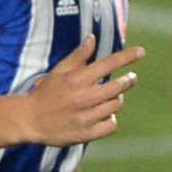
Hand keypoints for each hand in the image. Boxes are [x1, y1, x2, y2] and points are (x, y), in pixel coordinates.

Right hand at [16, 37, 143, 146]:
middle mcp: (83, 98)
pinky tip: (105, 115)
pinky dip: (111, 119)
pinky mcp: (86, 133)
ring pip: (115, 105)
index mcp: (77, 80)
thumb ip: (78, 56)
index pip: (108, 64)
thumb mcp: (59, 71)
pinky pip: (111, 125)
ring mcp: (85, 117)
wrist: (29, 120)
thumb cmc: (46, 93)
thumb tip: (92, 38)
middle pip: (118, 87)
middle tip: (131, 78)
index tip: (142, 51)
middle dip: (128, 80)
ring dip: (117, 99)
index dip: (127, 57)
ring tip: (112, 97)